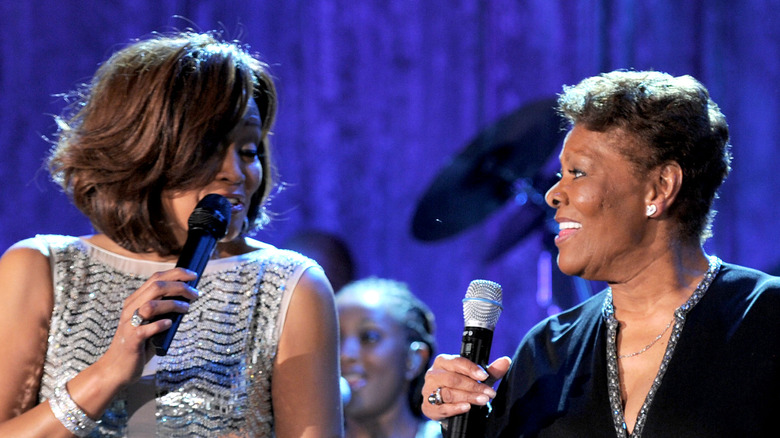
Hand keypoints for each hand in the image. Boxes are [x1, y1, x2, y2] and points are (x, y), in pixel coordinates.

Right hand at [95, 268, 199, 388]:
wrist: (117, 368)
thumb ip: (163, 309)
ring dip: (172, 304)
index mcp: (135, 300)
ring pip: (151, 305)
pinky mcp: (132, 341)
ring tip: (186, 308)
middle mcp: (131, 309)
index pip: (156, 278)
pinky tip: (169, 324)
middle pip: (156, 287)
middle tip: (195, 294)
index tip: (193, 275)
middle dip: (179, 286)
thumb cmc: (139, 344)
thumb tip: (187, 298)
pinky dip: (160, 324)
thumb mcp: (150, 321)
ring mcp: (130, 324)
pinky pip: (146, 329)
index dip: (176, 273)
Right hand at [420, 354, 511, 420]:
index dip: (471, 369)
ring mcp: (428, 391)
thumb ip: (490, 371)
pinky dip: (456, 408)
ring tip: (483, 400)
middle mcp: (433, 374)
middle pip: (453, 379)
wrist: (446, 405)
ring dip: (468, 397)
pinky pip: (442, 407)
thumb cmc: (460, 386)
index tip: (485, 375)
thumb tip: (506, 361)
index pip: (457, 362)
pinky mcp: (428, 406)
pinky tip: (467, 407)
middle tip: (489, 393)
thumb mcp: (476, 377)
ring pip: (449, 393)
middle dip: (473, 386)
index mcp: (443, 362)